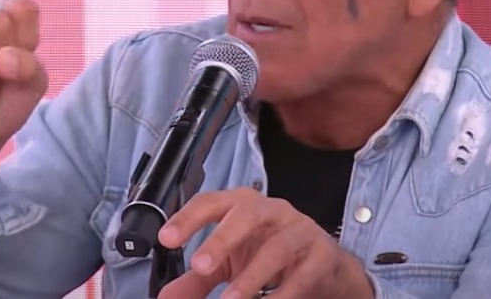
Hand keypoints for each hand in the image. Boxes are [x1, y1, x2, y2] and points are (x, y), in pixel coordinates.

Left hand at [157, 188, 374, 298]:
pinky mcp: (321, 255)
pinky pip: (303, 275)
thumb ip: (198, 278)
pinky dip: (283, 294)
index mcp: (243, 206)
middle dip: (222, 239)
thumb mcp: (231, 262)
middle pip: (247, 214)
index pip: (213, 201)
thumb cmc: (269, 253)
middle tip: (200, 266)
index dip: (189, 217)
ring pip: (278, 247)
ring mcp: (299, 230)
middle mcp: (272, 211)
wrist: (324, 265)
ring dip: (252, 276)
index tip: (166, 239)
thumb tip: (166, 296)